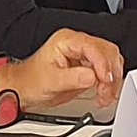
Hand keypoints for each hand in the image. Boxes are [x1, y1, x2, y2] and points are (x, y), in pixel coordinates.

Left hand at [0, 29, 123, 107]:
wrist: (24, 89)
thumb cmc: (30, 81)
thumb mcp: (50, 81)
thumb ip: (73, 78)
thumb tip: (93, 77)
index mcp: (66, 41)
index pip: (93, 47)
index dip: (102, 64)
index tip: (105, 80)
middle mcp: (77, 44)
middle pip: (107, 52)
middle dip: (110, 73)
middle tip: (105, 91)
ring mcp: (84, 55)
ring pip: (111, 61)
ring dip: (112, 80)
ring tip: (104, 96)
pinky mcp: (88, 67)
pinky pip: (106, 72)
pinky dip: (109, 84)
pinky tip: (104, 94)